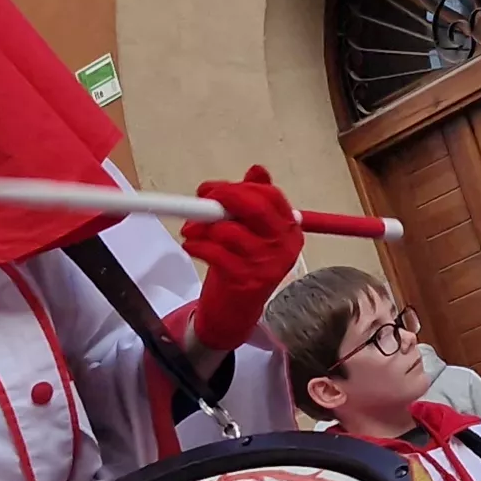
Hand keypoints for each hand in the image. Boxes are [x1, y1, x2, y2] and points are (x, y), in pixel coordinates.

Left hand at [179, 167, 303, 355]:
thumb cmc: (243, 264)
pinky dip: (196, 246)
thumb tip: (257, 170)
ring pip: (229, 230)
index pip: (269, 195)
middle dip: (224, 197)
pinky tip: (191, 246)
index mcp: (289, 228)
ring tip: (191, 231)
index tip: (212, 189)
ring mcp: (267, 264)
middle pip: (255, 207)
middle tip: (202, 199)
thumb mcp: (251, 230)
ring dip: (202, 227)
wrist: (238, 310)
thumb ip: (254, 200)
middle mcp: (284, 245)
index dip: (238, 187)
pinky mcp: (246, 280)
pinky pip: (214, 252)